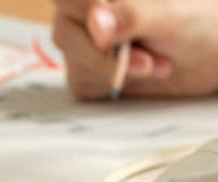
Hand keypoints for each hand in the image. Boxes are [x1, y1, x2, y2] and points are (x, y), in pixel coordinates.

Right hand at [52, 0, 217, 98]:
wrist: (208, 54)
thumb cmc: (198, 22)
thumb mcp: (171, 15)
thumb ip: (133, 15)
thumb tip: (96, 25)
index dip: (85, 10)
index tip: (106, 34)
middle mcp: (88, 9)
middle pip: (66, 31)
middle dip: (105, 53)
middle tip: (146, 61)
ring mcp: (84, 39)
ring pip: (74, 60)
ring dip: (115, 70)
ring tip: (155, 64)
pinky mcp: (86, 70)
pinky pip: (83, 82)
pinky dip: (112, 84)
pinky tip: (140, 73)